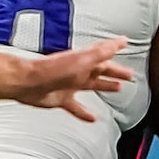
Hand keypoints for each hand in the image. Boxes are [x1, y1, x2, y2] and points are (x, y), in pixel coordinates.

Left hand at [14, 36, 132, 120]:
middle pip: (102, 71)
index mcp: (85, 60)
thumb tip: (120, 41)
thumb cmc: (53, 69)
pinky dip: (85, 113)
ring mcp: (70, 85)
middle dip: (116, 73)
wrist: (29, 82)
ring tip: (117, 89)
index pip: (105, 54)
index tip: (125, 44)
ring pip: (92, 86)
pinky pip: (77, 106)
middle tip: (129, 75)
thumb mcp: (84, 59)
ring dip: (105, 87)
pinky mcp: (62, 99)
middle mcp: (78, 71)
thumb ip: (103, 51)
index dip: (115, 48)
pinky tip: (92, 118)